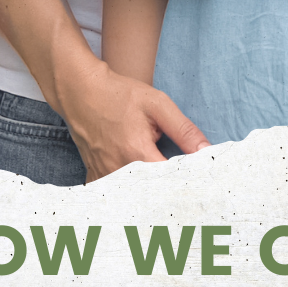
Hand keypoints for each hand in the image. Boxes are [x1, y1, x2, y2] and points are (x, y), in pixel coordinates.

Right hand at [53, 53, 210, 180]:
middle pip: (151, 193)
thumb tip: (206, 150)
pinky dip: (127, 193)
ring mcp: (103, 174)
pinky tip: (139, 190)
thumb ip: (183, 130)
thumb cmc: (120, 94)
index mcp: (137, 153)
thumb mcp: (158, 105)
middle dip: (169, 192)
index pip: (170, 180)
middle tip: (186, 191)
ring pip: (132, 195)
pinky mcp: (94, 174)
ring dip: (148, 194)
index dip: (187, 182)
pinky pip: (112, 194)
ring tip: (165, 193)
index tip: (198, 181)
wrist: (81, 91)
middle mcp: (118, 168)